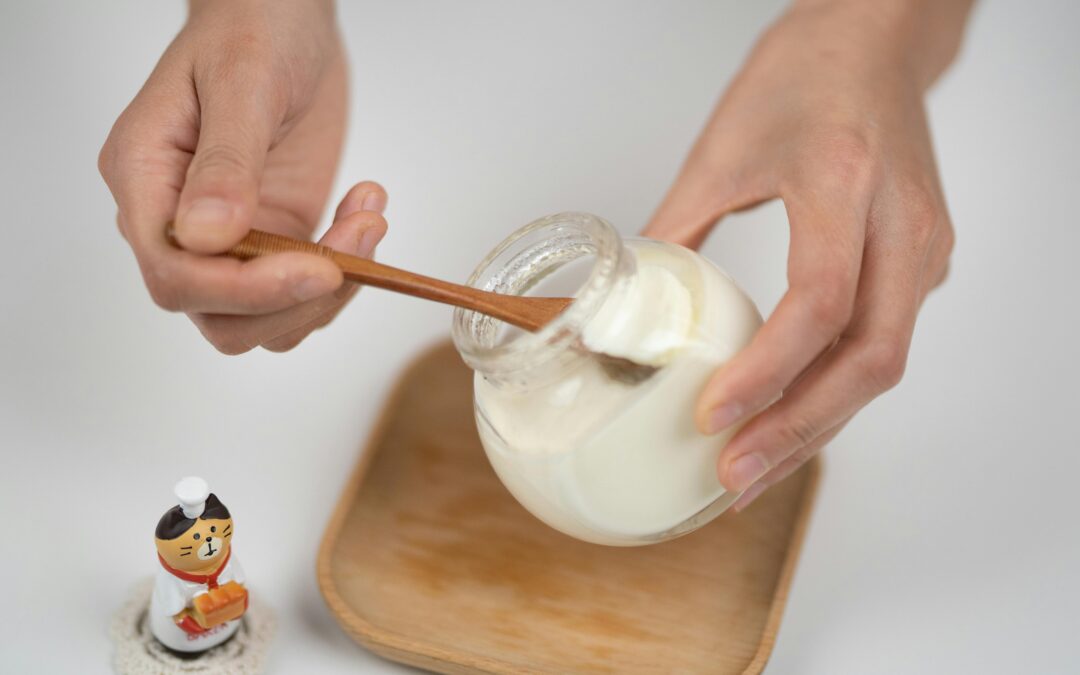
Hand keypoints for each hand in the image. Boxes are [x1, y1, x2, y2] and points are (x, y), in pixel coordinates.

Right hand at [99, 0, 386, 352]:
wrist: (283, 22)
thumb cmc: (251, 32)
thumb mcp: (243, 84)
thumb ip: (226, 163)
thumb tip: (207, 236)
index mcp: (145, 181)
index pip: (175, 275)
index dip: (245, 291)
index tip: (317, 269)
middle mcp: (177, 224)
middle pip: (221, 317)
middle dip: (296, 299)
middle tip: (357, 240)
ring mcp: (229, 240)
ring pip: (266, 321)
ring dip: (330, 290)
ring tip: (367, 217)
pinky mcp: (274, 241)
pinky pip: (303, 295)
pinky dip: (346, 272)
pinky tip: (363, 212)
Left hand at [645, 0, 971, 508]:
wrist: (878, 42)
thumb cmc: (806, 74)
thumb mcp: (721, 148)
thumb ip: (676, 228)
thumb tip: (629, 303)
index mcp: (846, 183)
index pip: (820, 303)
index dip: (767, 372)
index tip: (712, 416)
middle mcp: (902, 224)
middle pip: (869, 358)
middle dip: (798, 429)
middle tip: (733, 474)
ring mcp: (924, 248)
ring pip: (882, 363)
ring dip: (817, 424)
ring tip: (753, 469)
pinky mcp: (922, 262)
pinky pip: (883, 342)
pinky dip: (834, 390)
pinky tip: (790, 418)